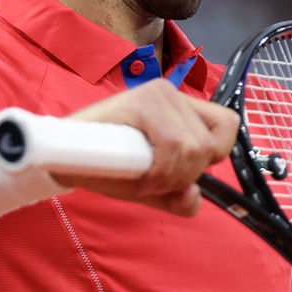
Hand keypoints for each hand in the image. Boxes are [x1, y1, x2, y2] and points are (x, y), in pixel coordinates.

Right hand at [57, 82, 237, 215]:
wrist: (64, 160)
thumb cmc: (110, 167)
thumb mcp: (153, 188)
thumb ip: (179, 197)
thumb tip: (192, 196)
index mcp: (182, 107)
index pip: (227, 125)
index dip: (210, 157)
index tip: (181, 170)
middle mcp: (173, 94)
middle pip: (209, 146)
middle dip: (183, 176)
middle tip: (152, 180)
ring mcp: (156, 94)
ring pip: (192, 147)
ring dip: (167, 176)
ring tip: (141, 177)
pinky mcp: (139, 101)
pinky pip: (171, 145)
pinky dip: (158, 171)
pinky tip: (137, 174)